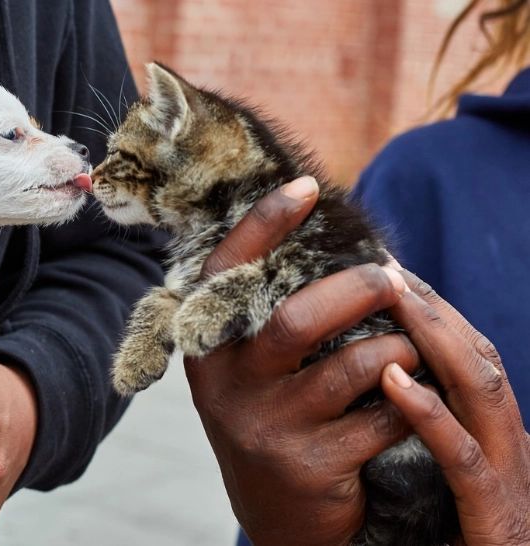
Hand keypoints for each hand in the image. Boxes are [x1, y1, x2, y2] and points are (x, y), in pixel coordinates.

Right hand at [186, 177, 417, 544]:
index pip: (227, 274)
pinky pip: (380, 416)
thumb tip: (323, 238)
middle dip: (354, 290)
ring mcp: (265, 427)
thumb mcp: (251, 369)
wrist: (276, 514)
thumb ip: (266, 314)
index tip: (307, 186)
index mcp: (208, 349)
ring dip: (395, 349)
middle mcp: (226, 387)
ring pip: (347, 367)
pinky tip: (408, 397)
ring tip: (408, 346)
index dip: (264, 225)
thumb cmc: (274, 418)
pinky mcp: (309, 465)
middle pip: (294, 320)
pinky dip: (407, 398)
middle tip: (389, 278)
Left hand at [380, 270, 529, 544]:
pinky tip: (393, 379)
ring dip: (436, 338)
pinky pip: (461, 457)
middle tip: (383, 265)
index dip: (432, 311)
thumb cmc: (457, 540)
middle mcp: (511, 445)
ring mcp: (510, 479)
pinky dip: (430, 413)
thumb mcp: (444, 478)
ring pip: (480, 391)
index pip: (469, 355)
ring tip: (391, 297)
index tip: (387, 270)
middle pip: (478, 357)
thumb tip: (380, 380)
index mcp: (497, 434)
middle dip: (432, 308)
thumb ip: (428, 432)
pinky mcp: (495, 517)